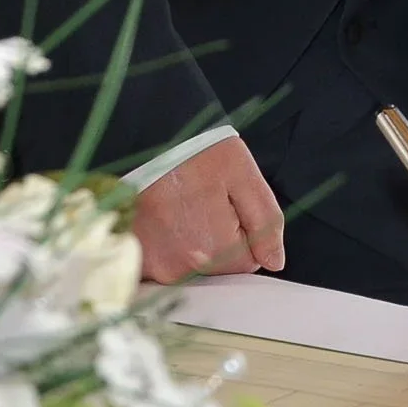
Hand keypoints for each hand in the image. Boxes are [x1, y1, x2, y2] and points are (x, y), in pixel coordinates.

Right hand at [131, 137, 285, 282]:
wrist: (139, 139)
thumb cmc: (192, 151)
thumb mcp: (242, 173)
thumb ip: (265, 220)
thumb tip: (274, 261)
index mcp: (214, 249)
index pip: (246, 260)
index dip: (241, 230)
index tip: (222, 203)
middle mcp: (179, 267)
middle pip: (215, 266)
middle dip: (213, 237)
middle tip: (197, 200)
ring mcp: (151, 268)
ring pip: (187, 266)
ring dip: (186, 241)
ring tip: (174, 205)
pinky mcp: (133, 261)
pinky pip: (159, 265)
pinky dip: (161, 245)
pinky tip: (157, 219)